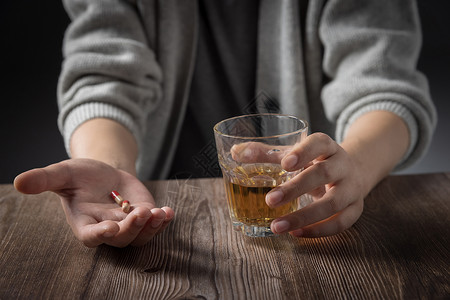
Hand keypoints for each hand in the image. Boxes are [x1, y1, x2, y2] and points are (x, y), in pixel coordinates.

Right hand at [14, 158, 173, 246]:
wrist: (104, 173)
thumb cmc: (81, 175)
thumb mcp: (63, 173)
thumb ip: (44, 179)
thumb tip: (18, 182)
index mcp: (85, 224)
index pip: (92, 236)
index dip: (101, 234)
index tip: (110, 227)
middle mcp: (107, 229)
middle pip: (120, 238)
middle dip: (132, 228)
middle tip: (142, 212)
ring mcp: (128, 225)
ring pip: (140, 236)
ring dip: (152, 227)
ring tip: (160, 212)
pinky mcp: (144, 218)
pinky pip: (154, 226)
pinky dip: (163, 221)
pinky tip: (169, 212)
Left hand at [265, 133, 364, 236]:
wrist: (353, 172)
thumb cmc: (314, 162)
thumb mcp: (294, 155)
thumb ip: (265, 154)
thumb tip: (236, 152)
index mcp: (327, 147)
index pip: (319, 143)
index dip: (304, 152)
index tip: (285, 164)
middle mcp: (343, 165)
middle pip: (323, 174)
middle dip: (295, 188)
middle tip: (269, 200)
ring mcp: (352, 188)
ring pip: (333, 203)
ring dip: (303, 217)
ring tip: (276, 226)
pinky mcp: (356, 208)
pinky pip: (341, 223)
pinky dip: (318, 230)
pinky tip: (296, 234)